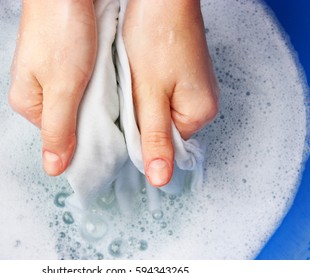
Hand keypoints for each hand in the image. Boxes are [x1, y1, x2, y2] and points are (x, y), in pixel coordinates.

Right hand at [8, 0, 95, 175]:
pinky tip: (104, 80)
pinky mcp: (63, 62)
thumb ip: (59, 129)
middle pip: (68, 121)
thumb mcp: (63, 88)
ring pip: (77, 103)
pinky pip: (81, 85)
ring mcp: (49, 75)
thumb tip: (53, 168)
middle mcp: (35, 92)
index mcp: (28, 103)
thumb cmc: (60, 31)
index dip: (83, 141)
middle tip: (110, 111)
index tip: (105, 136)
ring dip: (94, 101)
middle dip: (90, 120)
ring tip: (109, 93)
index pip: (59, 138)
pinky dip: (94, 86)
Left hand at [123, 0, 218, 185]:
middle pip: (162, 130)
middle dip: (140, 118)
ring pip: (158, 113)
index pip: (164, 146)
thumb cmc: (157, 36)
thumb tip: (160, 178)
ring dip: (141, 103)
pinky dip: (145, 91)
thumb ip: (154, 138)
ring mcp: (194, 89)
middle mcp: (202, 105)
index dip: (140, 136)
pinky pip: (161, 96)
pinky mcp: (183, 77)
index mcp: (199, 113)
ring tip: (135, 82)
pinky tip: (139, 75)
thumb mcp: (149, 94)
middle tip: (130, 95)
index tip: (127, 116)